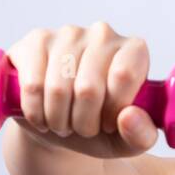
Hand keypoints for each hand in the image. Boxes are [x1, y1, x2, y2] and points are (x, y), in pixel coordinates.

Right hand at [4, 21, 159, 158]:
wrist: (59, 124)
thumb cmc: (99, 128)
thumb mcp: (126, 141)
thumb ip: (141, 136)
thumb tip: (128, 116)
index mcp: (134, 51)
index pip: (123, 76)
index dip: (112, 110)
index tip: (108, 123)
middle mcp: (103, 34)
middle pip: (88, 88)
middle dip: (83, 123)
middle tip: (83, 127)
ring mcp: (68, 33)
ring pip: (57, 89)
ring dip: (58, 120)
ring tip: (64, 121)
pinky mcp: (36, 40)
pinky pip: (32, 85)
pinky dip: (35, 112)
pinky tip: (42, 113)